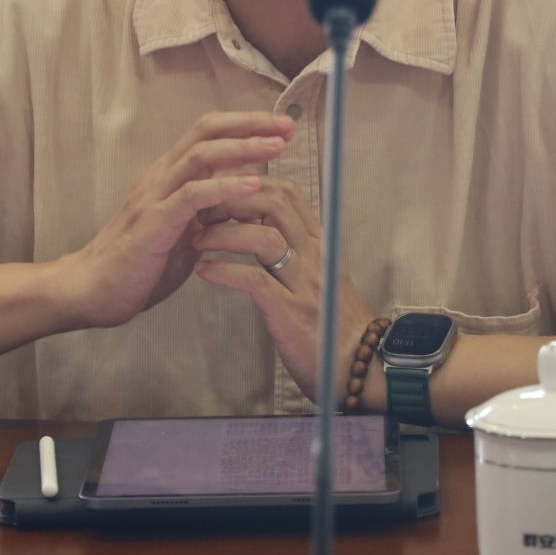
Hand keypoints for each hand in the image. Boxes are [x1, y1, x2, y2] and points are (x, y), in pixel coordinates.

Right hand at [57, 111, 292, 330]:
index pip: (208, 134)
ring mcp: (155, 196)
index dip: (245, 125)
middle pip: (207, 132)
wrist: (92, 291)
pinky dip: (224, 187)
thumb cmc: (138, 265)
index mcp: (168, 176)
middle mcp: (161, 176)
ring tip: (276, 147)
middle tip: (288, 126)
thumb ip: (210, 216)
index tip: (280, 127)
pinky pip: (192, 196)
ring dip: (243, 148)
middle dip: (250, 125)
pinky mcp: (153, 222)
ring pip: (201, 156)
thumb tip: (250, 208)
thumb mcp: (183, 235)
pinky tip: (252, 185)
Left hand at [191, 177, 376, 405]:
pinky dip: (223, 271)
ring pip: (263, 236)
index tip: (222, 192)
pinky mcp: (291, 312)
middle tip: (202, 210)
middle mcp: (316, 256)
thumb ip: (298, 251)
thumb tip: (265, 227)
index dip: (251, 184)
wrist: (359, 370)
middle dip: (232, 199)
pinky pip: (253, 280)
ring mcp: (306, 282)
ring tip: (196, 239)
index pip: (289, 192)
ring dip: (222, 233)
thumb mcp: (321, 277)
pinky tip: (203, 271)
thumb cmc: (334, 326)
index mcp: (321, 244)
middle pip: (274, 203)